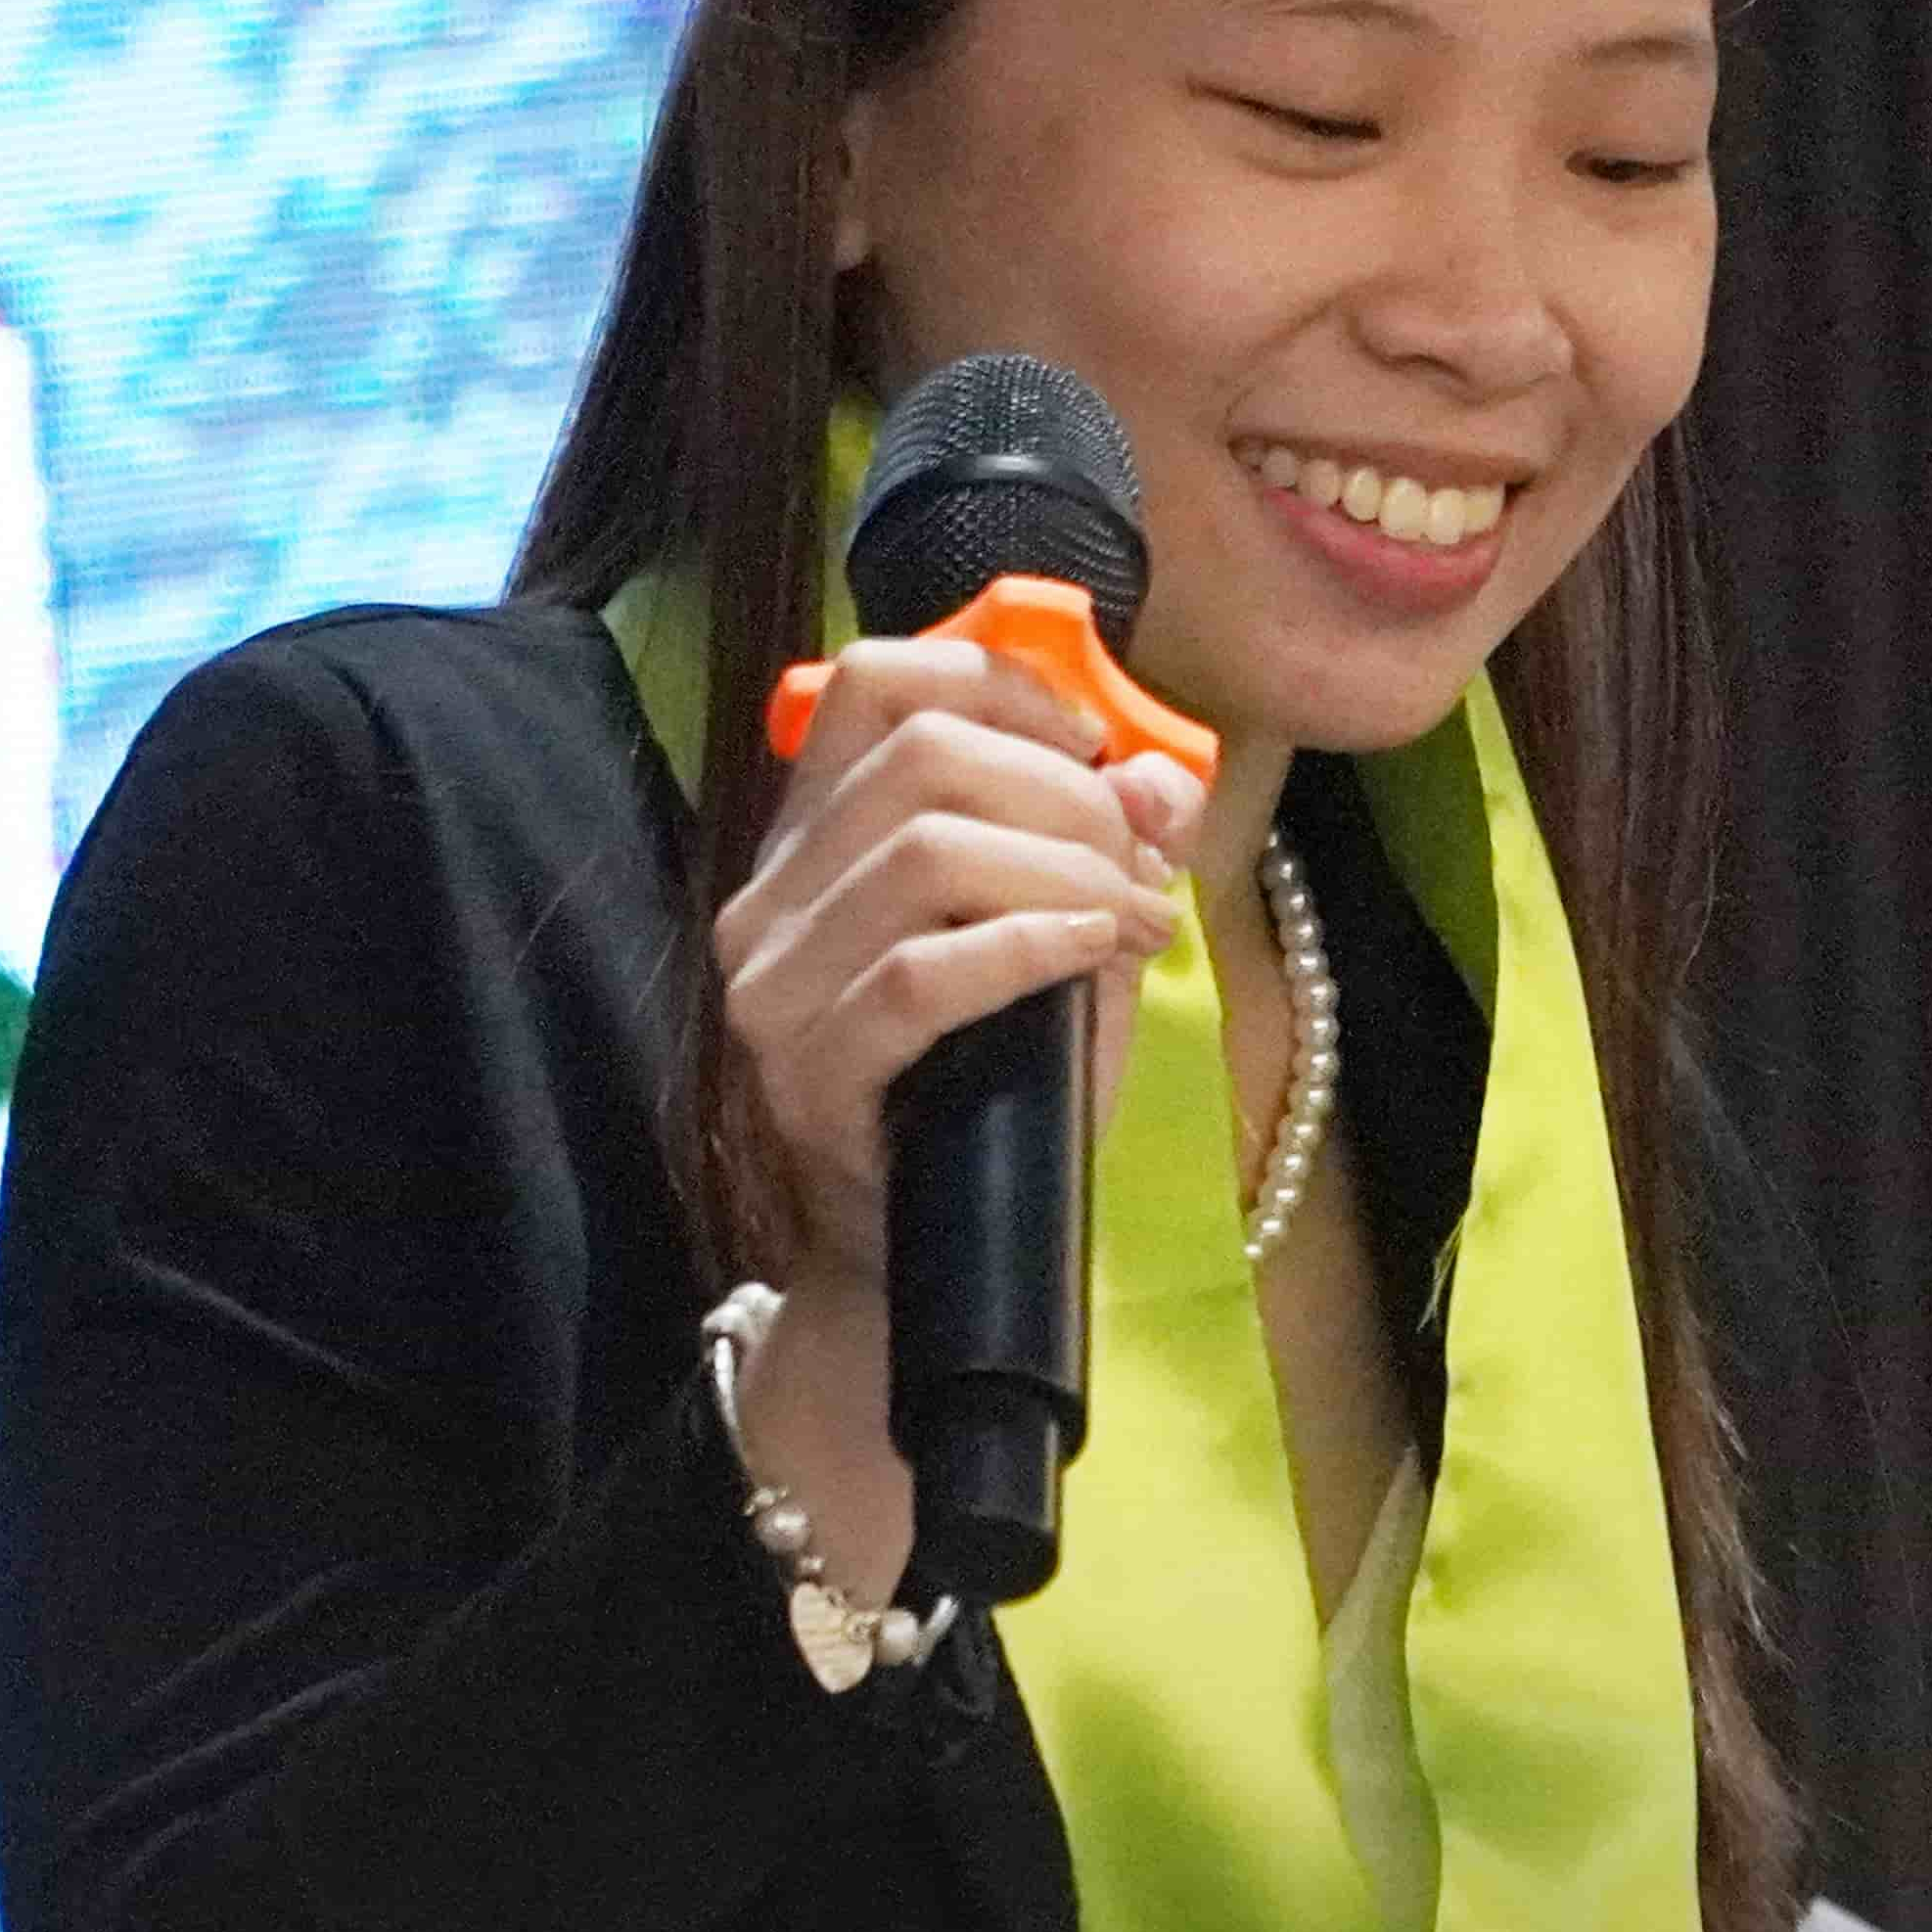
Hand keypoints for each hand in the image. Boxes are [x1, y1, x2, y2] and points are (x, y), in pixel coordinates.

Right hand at [710, 634, 1207, 1295]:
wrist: (931, 1248)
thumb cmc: (999, 1081)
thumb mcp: (1069, 937)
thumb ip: (1111, 847)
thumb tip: (1158, 777)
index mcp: (819, 834)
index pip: (874, 683)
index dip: (1002, 686)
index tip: (1094, 748)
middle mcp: (772, 892)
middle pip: (923, 757)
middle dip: (1066, 798)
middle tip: (1137, 872)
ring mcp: (775, 984)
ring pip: (926, 854)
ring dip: (1066, 874)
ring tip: (1131, 926)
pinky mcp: (807, 1071)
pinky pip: (920, 974)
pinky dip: (1026, 948)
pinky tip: (1090, 954)